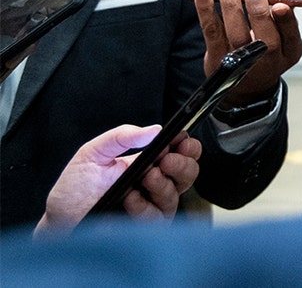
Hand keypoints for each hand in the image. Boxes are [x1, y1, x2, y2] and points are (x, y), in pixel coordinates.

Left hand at [36, 125, 201, 235]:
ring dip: (163, 184)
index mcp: (148, 162)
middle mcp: (155, 184)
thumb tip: (154, 130)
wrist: (59, 217)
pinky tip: (130, 199)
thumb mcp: (94, 152)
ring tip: (146, 177)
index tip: (181, 139)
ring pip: (175, 194)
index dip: (187, 146)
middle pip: (188, 173)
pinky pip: (155, 216)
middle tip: (167, 159)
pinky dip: (144, 206)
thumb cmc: (75, 188)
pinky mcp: (144, 225)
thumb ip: (122, 137)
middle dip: (183, 163)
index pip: (179, 152)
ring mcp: (151, 205)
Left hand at [194, 0, 301, 106]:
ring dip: (232, 7)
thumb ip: (288, 5)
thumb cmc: (266, 51)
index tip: (280, 6)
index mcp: (289, 51)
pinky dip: (206, 11)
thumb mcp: (282, 32)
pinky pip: (212, 31)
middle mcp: (268, 60)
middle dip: (259, 13)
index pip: (291, 35)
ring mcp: (241, 61)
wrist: (245, 85)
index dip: (286, 21)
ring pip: (237, 34)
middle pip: (265, 39)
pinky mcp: (218, 58)